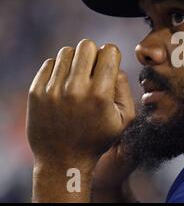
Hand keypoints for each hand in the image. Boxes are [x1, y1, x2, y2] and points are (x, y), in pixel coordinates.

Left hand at [26, 39, 134, 201]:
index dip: (112, 56)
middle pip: (86, 45)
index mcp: (100, 95)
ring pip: (67, 52)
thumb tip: (113, 65)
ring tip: (77, 78)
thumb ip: (124, 87)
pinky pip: (50, 63)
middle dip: (93, 54)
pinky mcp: (36, 92)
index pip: (109, 51)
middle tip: (93, 70)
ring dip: (75, 61)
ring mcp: (53, 90)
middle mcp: (76, 89)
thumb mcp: (125, 118)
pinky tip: (64, 85)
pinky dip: (59, 70)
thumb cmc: (98, 138)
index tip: (108, 67)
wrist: (63, 160)